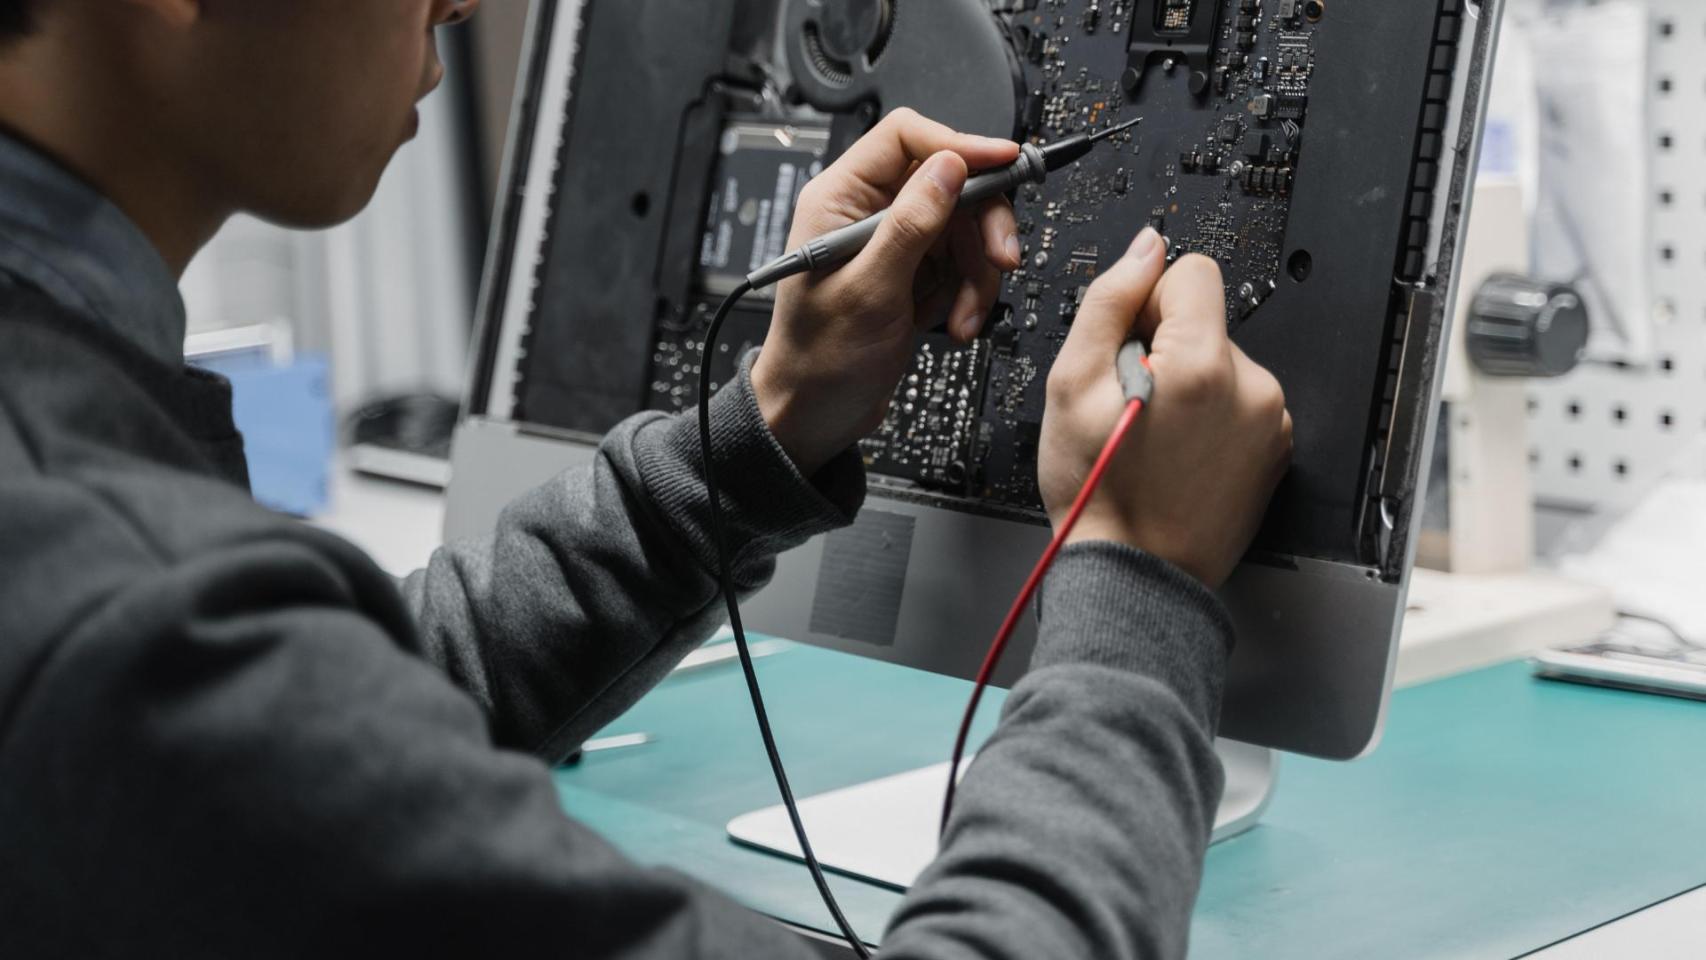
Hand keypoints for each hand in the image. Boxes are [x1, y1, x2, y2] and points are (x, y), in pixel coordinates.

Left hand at [752, 108, 1022, 475]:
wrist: (817, 415)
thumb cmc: (819, 360)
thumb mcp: (869, 290)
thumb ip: (911, 224)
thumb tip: (949, 167)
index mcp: (839, 199)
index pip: (906, 137)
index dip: (961, 145)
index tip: (1006, 164)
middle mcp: (868, 212)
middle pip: (950, 183)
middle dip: (982, 226)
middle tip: (1000, 260)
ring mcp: (894, 243)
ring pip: (965, 228)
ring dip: (976, 275)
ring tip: (965, 316)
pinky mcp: (913, 273)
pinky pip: (962, 265)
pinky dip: (968, 295)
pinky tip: (954, 323)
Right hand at [1039, 230, 1293, 587]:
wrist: (1136, 573)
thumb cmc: (1099, 491)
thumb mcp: (1071, 385)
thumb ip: (1109, 301)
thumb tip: (1145, 249)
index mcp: (1202, 364)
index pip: (1192, 272)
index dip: (1148, 302)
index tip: (1128, 348)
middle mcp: (1252, 387)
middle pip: (1207, 321)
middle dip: (1166, 347)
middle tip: (1133, 403)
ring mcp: (1270, 421)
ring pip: (1222, 362)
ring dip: (1188, 384)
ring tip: (1156, 435)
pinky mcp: (1276, 449)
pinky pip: (1240, 401)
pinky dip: (1211, 417)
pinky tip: (1180, 453)